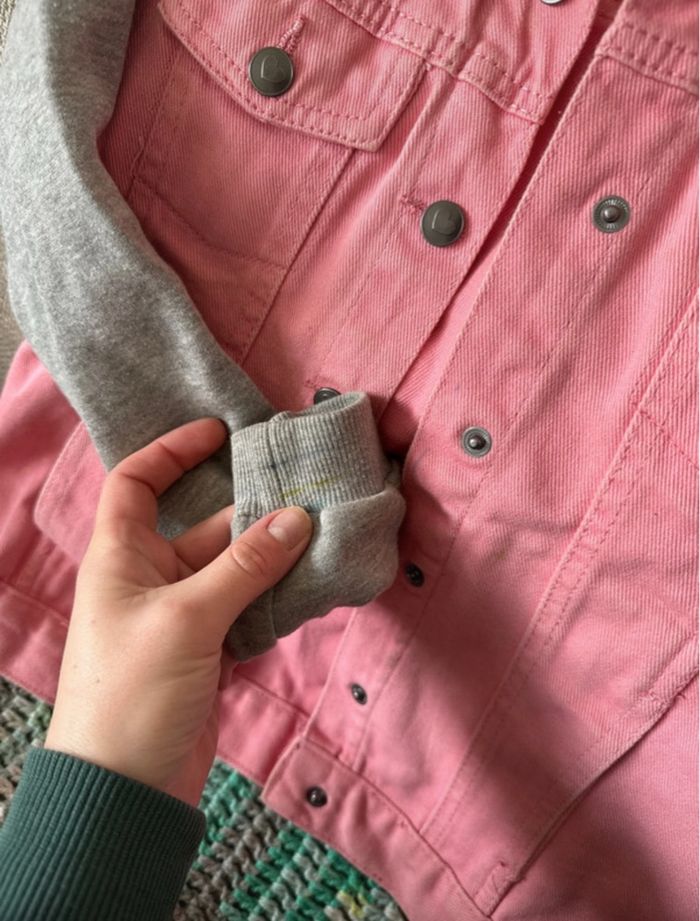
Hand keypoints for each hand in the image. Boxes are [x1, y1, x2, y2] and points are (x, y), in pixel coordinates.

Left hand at [43, 417, 312, 807]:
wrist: (124, 789)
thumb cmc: (133, 691)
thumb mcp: (187, 618)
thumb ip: (244, 567)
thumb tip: (298, 517)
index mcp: (121, 558)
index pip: (136, 483)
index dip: (171, 452)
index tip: (219, 434)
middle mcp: (149, 579)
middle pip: (202, 527)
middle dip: (250, 513)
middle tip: (305, 495)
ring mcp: (180, 616)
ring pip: (232, 570)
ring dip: (272, 558)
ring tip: (321, 537)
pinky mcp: (207, 651)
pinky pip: (245, 608)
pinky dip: (274, 598)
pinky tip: (310, 587)